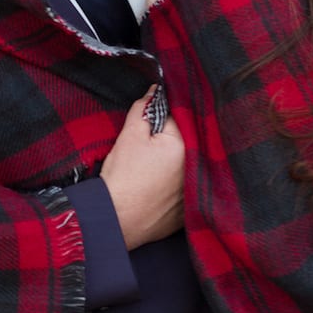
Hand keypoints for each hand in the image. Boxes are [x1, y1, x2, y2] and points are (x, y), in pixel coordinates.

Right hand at [100, 90, 184, 250]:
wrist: (115, 220)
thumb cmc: (122, 177)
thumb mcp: (130, 135)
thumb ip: (143, 109)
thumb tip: (154, 92)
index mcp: (186, 146)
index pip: (174, 120)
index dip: (156, 120)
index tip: (145, 128)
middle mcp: (196, 169)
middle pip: (182, 143)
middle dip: (166, 141)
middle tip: (145, 150)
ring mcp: (193, 193)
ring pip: (182, 167)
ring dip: (172, 164)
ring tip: (149, 171)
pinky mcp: (186, 212)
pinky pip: (181, 190)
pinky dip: (171, 187)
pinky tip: (155, 189)